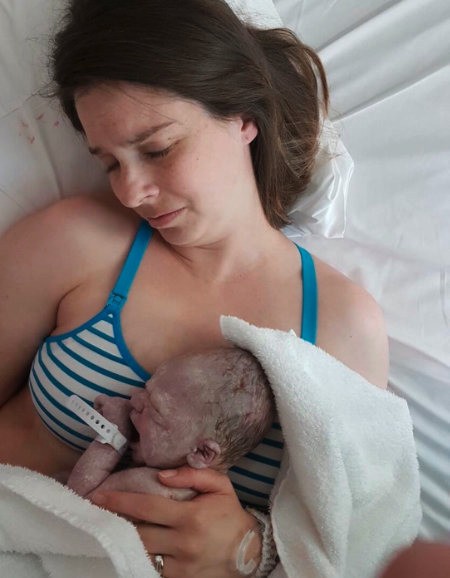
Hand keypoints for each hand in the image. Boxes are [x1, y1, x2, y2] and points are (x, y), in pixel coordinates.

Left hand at [91, 466, 260, 577]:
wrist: (248, 552)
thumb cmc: (230, 514)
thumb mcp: (220, 486)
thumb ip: (192, 475)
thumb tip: (161, 476)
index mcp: (191, 517)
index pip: (147, 507)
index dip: (120, 501)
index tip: (99, 495)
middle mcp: (183, 544)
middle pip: (138, 533)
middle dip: (116, 522)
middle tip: (98, 511)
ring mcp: (180, 567)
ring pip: (143, 553)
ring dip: (127, 540)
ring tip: (113, 527)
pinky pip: (153, 568)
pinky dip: (142, 556)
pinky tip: (134, 545)